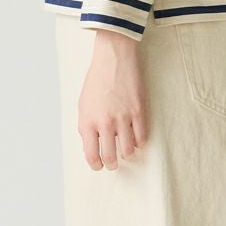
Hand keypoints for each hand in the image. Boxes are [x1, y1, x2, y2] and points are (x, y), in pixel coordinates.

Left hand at [77, 30, 149, 170]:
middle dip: (111, 165)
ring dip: (127, 154)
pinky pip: (142, 138)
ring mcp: (123, 118)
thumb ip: (86, 126)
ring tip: (126, 151)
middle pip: (110, 157)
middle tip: (113, 164)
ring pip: (129, 151)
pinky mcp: (139, 112)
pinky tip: (136, 138)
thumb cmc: (96, 81)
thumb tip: (92, 145)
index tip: (99, 166)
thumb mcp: (83, 105)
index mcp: (87, 122)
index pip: (91, 154)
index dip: (95, 165)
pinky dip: (139, 142)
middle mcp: (104, 123)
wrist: (113, 59)